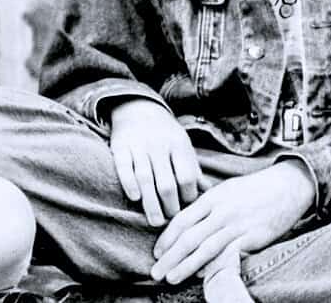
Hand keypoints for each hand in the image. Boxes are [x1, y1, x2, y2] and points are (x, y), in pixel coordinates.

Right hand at [107, 99, 202, 225]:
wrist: (137, 108)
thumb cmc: (165, 135)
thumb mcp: (183, 146)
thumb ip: (193, 170)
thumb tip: (211, 195)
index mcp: (179, 144)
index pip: (187, 176)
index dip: (189, 196)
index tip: (188, 210)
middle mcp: (159, 144)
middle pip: (166, 182)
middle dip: (170, 206)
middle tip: (171, 222)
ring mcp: (138, 146)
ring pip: (145, 178)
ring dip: (151, 203)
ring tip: (155, 222)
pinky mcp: (120, 147)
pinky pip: (123, 167)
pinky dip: (128, 183)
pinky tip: (134, 198)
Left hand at [150, 161, 314, 284]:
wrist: (289, 185)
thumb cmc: (256, 188)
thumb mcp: (226, 190)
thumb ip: (207, 205)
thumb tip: (187, 220)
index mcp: (211, 198)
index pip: (181, 220)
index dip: (166, 238)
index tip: (156, 253)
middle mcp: (221, 211)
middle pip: (189, 237)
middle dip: (169, 256)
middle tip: (155, 272)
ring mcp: (237, 224)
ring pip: (205, 248)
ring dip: (185, 265)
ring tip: (170, 278)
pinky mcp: (254, 236)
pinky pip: (229, 253)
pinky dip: (214, 265)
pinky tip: (202, 275)